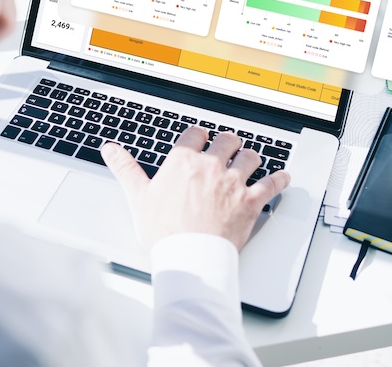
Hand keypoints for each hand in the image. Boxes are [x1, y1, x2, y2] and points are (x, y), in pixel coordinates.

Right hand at [101, 127, 290, 250]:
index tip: (199, 140)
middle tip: (226, 147)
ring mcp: (234, 183)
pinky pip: (272, 184)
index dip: (198, 136)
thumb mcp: (138, 197)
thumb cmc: (164, 231)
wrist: (189, 256)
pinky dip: (279, 179)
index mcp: (184, 161)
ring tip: (248, 159)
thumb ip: (125, 169)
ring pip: (250, 157)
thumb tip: (110, 149)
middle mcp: (212, 166)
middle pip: (226, 140)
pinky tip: (281, 177)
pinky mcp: (251, 202)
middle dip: (226, 142)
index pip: (196, 134)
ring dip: (250, 156)